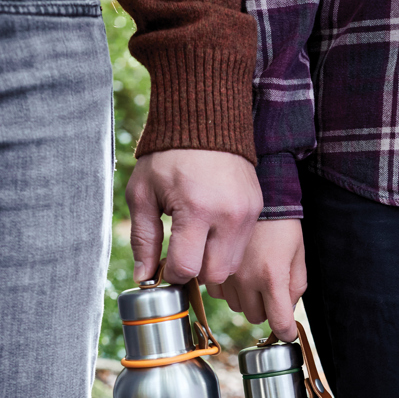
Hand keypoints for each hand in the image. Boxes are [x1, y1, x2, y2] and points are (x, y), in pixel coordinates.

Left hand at [126, 149, 262, 284]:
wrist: (204, 121)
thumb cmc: (167, 156)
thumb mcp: (143, 194)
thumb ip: (143, 238)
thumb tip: (144, 276)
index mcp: (196, 209)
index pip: (187, 268)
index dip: (172, 275)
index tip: (164, 266)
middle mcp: (227, 216)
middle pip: (214, 274)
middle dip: (194, 272)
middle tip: (181, 255)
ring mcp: (246, 214)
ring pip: (230, 266)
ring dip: (211, 263)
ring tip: (195, 243)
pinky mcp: (255, 210)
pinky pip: (241, 248)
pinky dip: (224, 249)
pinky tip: (210, 231)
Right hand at [206, 219, 305, 341]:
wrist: (257, 197)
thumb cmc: (283, 224)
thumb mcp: (298, 254)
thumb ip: (296, 286)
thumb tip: (286, 310)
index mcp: (272, 276)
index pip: (278, 320)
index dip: (286, 332)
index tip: (288, 334)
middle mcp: (247, 279)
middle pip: (256, 316)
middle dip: (266, 309)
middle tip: (271, 291)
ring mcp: (227, 275)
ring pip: (237, 306)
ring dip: (247, 299)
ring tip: (254, 278)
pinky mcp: (213, 268)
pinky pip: (220, 294)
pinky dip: (230, 290)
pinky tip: (238, 275)